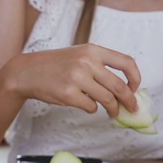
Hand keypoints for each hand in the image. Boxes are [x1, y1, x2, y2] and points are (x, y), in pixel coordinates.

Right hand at [7, 44, 140, 116]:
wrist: (27, 72)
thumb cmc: (54, 65)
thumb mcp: (78, 55)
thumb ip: (99, 65)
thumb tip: (124, 86)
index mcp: (92, 50)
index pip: (126, 62)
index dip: (135, 77)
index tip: (135, 88)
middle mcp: (86, 62)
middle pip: (119, 86)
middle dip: (129, 100)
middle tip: (132, 108)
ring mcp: (77, 79)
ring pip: (107, 99)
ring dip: (113, 109)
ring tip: (113, 113)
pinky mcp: (68, 94)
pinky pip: (90, 107)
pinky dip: (92, 109)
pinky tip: (86, 105)